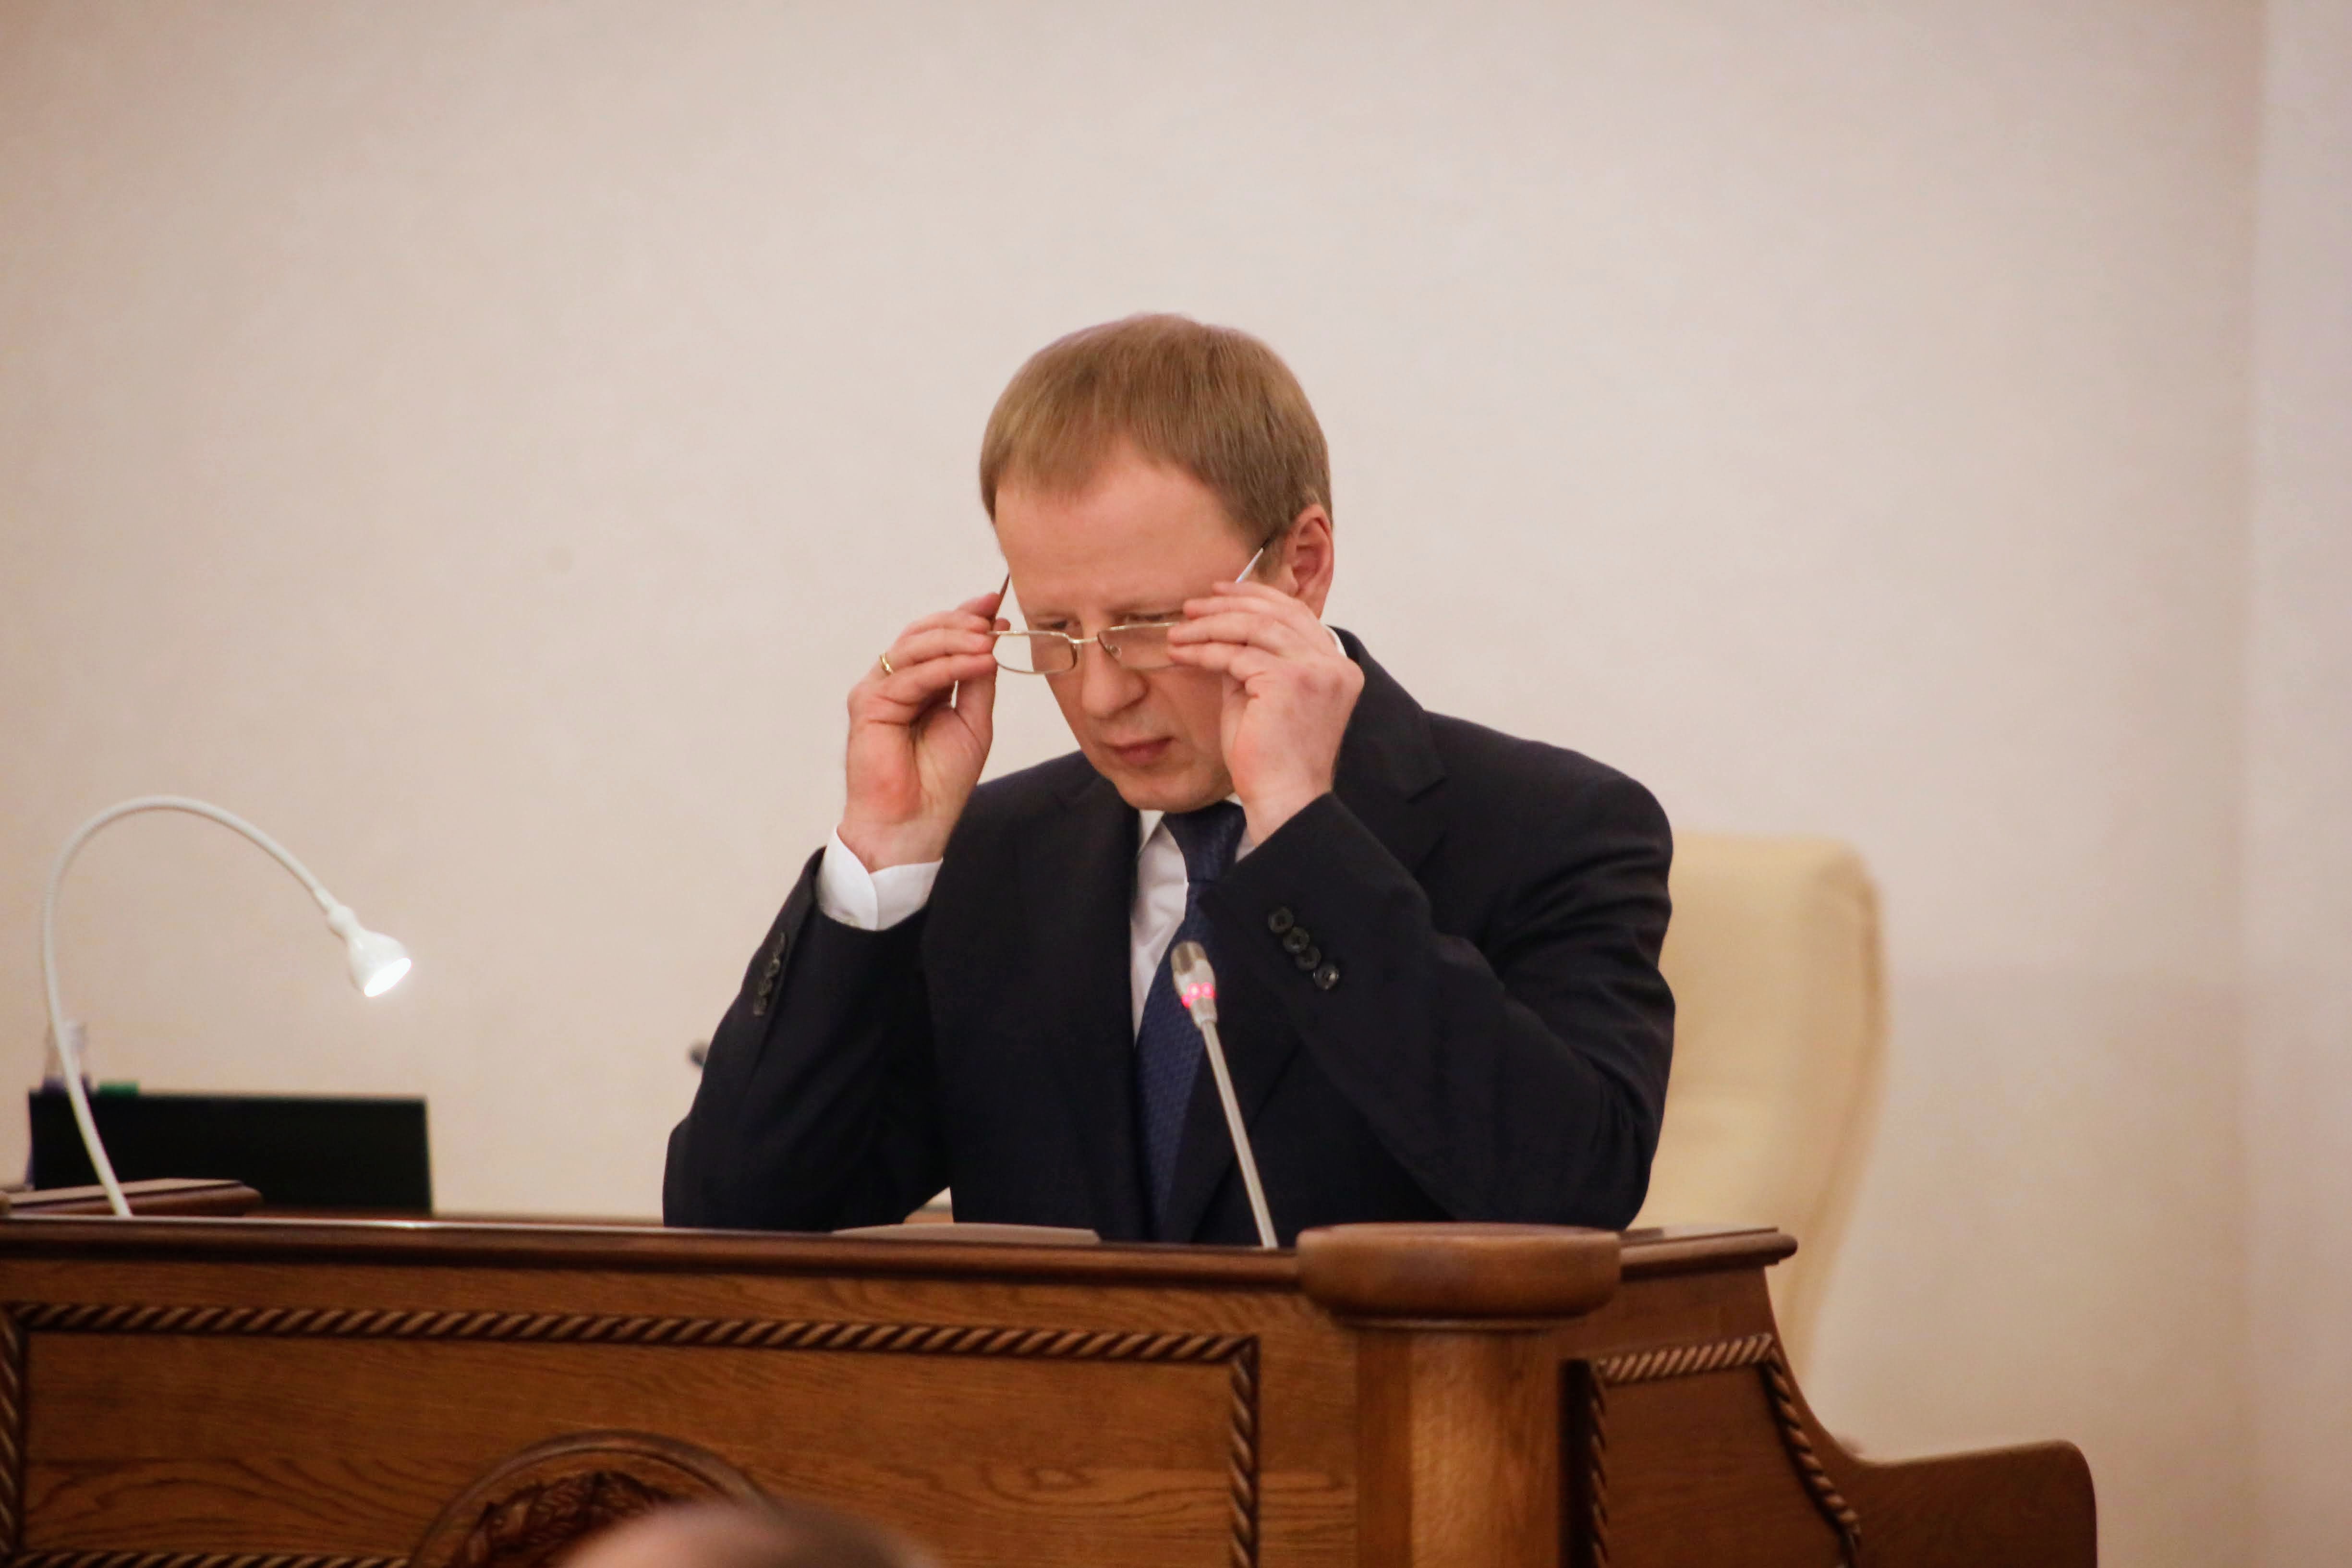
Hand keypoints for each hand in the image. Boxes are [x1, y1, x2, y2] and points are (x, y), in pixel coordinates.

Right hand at [838, 587, 1005, 869]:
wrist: (914, 823)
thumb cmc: (940, 781)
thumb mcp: (973, 722)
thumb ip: (977, 681)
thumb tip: (992, 638)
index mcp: (921, 684)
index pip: (939, 638)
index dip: (966, 617)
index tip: (997, 605)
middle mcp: (896, 682)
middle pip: (923, 633)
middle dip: (961, 622)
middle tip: (993, 619)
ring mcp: (879, 689)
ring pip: (915, 647)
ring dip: (956, 640)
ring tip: (990, 641)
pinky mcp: (869, 703)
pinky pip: (912, 675)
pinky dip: (947, 666)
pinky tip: (978, 662)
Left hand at [1166, 581, 1364, 841]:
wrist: (1282, 798)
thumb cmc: (1270, 758)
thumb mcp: (1262, 697)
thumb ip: (1252, 662)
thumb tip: (1220, 632)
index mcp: (1336, 666)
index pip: (1296, 614)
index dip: (1256, 596)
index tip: (1219, 592)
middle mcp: (1333, 664)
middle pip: (1276, 613)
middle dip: (1228, 604)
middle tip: (1191, 606)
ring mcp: (1316, 671)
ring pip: (1255, 628)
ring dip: (1210, 625)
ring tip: (1179, 631)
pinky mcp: (1290, 682)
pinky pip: (1238, 655)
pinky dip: (1205, 651)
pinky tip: (1182, 654)